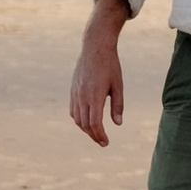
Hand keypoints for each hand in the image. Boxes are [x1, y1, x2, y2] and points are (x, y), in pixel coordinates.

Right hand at [69, 4, 127, 143]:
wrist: (95, 47)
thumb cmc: (110, 65)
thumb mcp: (118, 85)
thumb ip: (117, 105)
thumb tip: (118, 124)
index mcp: (95, 96)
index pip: (95, 123)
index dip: (100, 136)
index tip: (106, 143)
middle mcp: (82, 96)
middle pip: (85, 124)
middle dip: (93, 135)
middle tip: (103, 142)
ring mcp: (75, 93)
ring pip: (77, 119)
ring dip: (86, 129)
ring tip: (96, 133)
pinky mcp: (72, 89)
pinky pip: (73, 110)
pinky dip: (79, 119)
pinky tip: (87, 121)